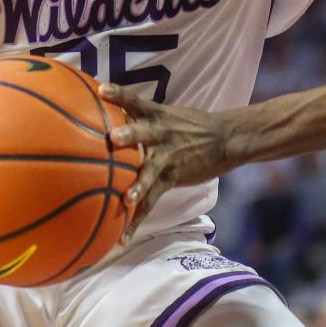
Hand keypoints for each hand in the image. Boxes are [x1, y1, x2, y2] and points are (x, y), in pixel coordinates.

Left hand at [99, 84, 235, 242]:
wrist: (224, 138)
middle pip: (143, 132)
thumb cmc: (190, 125)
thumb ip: (141, 115)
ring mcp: (167, 156)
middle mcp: (160, 134)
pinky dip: (137, 219)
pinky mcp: (172, 177)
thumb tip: (109, 114)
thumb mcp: (168, 113)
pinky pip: (153, 200)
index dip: (119, 94)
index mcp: (157, 115)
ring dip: (137, 185)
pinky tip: (123, 237)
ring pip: (150, 170)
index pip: (135, 100)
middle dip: (128, 135)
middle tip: (112, 137)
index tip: (102, 89)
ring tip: (126, 198)